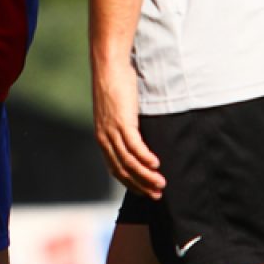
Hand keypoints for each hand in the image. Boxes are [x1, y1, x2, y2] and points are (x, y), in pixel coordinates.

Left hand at [92, 66, 164, 198]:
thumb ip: (125, 128)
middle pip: (123, 170)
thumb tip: (140, 140)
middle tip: (157, 195)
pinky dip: (146, 158)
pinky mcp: (122, 123)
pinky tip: (157, 165)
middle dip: (141, 185)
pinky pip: (135, 147)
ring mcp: (112, 131)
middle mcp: (104, 138)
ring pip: (129, 162)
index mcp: (102, 138)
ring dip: (146, 176)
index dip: (130, 183)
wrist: (109, 68)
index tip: (144, 192)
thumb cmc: (116, 87)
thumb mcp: (118, 113)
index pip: (115, 169)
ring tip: (161, 183)